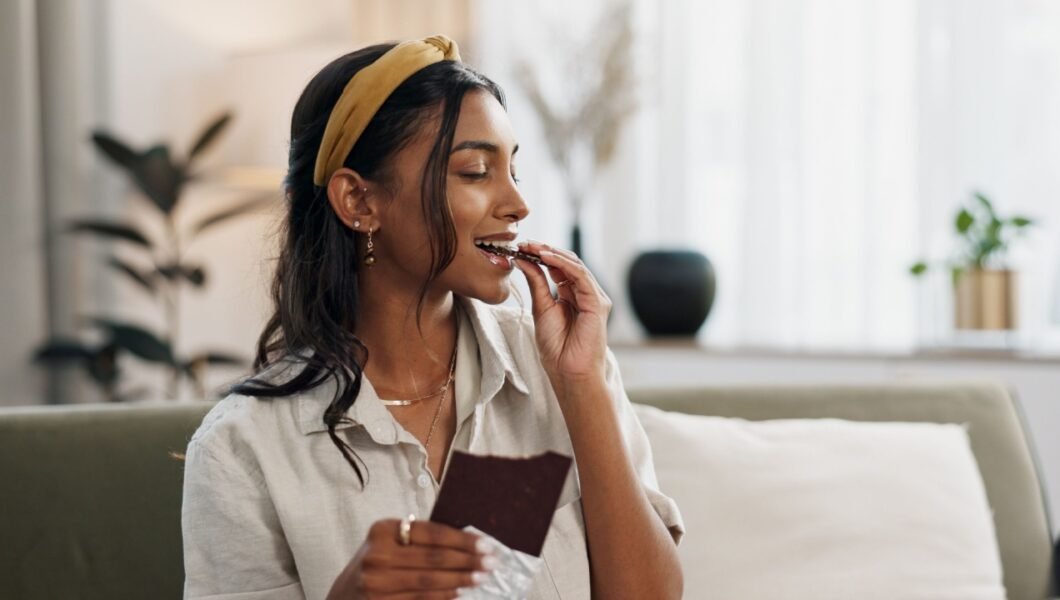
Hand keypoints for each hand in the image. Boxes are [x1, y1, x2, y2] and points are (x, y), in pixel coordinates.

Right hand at [327, 518, 493, 599]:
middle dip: (468, 560)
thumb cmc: (375, 564)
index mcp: (382, 531)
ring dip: (461, 580)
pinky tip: (460, 592)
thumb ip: (420, 540)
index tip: (486, 544)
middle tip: (492, 562)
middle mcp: (377, 555)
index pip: (432, 533)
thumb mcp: (389, 543)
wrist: (343, 596)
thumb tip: (468, 542)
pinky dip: (444, 597)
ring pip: (430, 582)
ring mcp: (377, 583)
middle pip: (434, 558)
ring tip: (481, 577)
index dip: (462, 540)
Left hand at [513, 240, 611, 386]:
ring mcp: (593, 297)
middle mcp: (584, 293)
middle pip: (567, 263)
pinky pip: (581, 276)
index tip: (521, 247)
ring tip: (532, 247)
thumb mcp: (541, 309)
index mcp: (571, 295)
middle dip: (545, 250)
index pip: (558, 268)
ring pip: (575, 266)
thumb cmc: (557, 348)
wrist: (568, 372)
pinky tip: (546, 257)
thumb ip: (536, 283)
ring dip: (553, 253)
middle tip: (525, 242)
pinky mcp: (597, 303)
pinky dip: (563, 264)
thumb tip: (524, 260)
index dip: (540, 255)